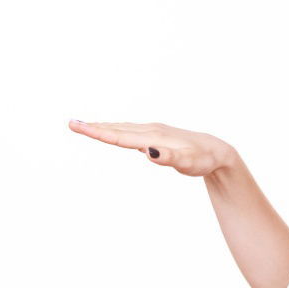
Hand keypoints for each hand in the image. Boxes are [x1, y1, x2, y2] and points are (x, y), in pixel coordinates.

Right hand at [68, 119, 235, 177]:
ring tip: (84, 125)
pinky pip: (131, 131)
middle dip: (94, 127)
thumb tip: (148, 152)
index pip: (120, 136)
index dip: (98, 133)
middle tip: (71, 124)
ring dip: (103, 126)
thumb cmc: (202, 159)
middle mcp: (151, 130)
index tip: (78, 127)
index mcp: (153, 137)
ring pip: (123, 128)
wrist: (217, 151)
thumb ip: (168, 157)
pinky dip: (116, 129)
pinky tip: (112, 130)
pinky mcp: (157, 135)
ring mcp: (153, 131)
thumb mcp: (187, 162)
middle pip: (117, 129)